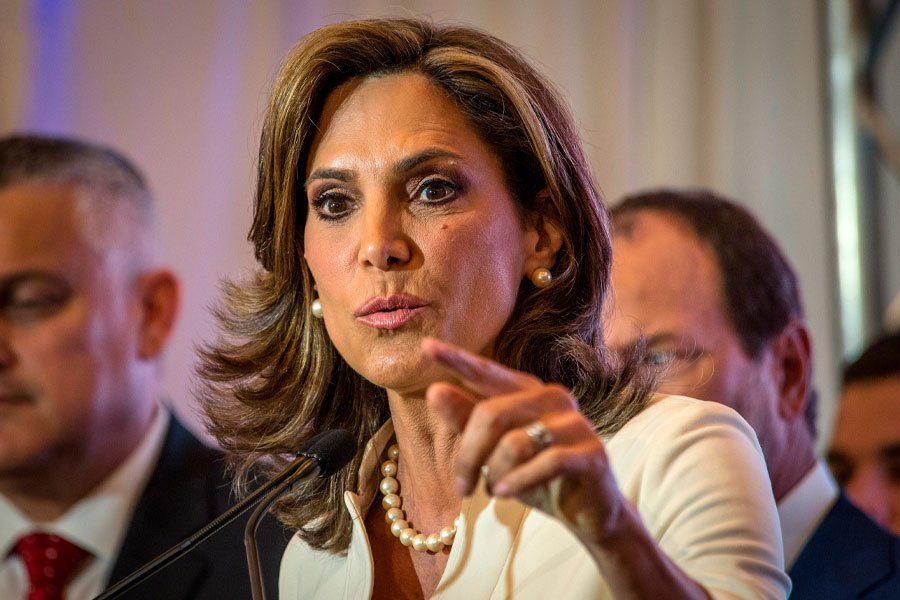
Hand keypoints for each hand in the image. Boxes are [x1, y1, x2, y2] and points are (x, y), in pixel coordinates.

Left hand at [422, 337, 625, 543]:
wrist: (587, 512)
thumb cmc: (536, 475)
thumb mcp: (495, 451)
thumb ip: (468, 421)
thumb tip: (434, 390)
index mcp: (529, 391)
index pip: (488, 372)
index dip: (458, 359)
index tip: (426, 346)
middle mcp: (554, 398)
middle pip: (492, 414)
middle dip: (468, 455)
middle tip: (461, 486)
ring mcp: (575, 423)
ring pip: (515, 442)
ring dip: (496, 473)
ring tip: (495, 490)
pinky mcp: (591, 452)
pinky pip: (544, 463)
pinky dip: (518, 482)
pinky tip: (506, 493)